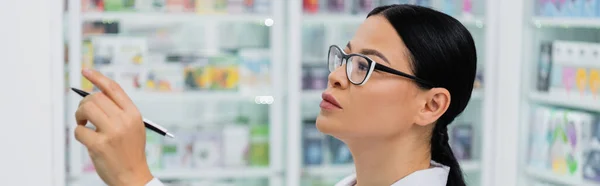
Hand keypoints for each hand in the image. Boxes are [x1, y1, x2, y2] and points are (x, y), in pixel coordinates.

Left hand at [74, 69, 152, 185]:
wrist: (133, 177)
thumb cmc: (130, 152)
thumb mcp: (133, 127)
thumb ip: (119, 111)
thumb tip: (95, 95)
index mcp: (133, 114)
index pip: (113, 89)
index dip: (97, 77)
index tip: (85, 71)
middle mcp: (124, 120)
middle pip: (96, 97)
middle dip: (85, 103)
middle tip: (84, 114)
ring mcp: (112, 132)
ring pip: (86, 109)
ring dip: (79, 115)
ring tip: (84, 123)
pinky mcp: (99, 145)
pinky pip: (80, 130)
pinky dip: (79, 133)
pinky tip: (87, 139)